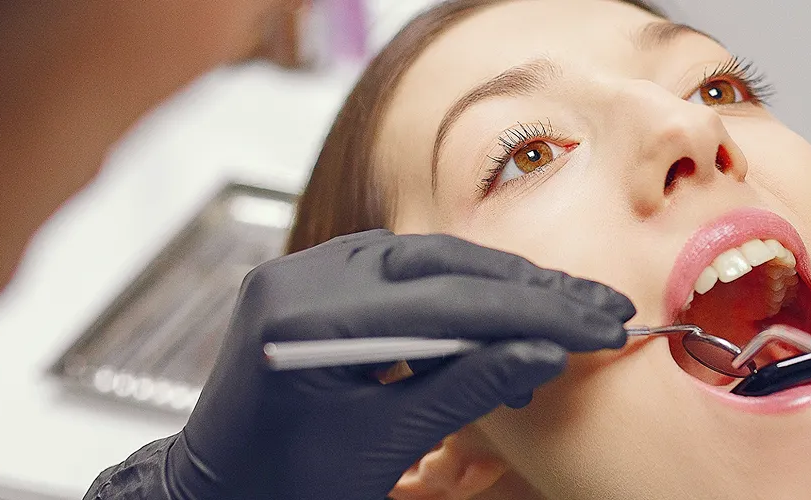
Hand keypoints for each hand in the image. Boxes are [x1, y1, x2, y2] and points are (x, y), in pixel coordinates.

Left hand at [168, 229, 634, 498]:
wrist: (211, 497)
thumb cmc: (283, 487)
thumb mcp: (381, 445)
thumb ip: (463, 388)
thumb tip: (545, 355)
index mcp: (305, 319)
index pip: (447, 300)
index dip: (534, 313)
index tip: (599, 324)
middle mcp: (296, 278)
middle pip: (439, 265)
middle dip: (526, 291)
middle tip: (600, 309)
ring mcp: (298, 275)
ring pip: (423, 260)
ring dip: (497, 288)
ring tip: (563, 317)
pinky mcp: (306, 285)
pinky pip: (395, 273)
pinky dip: (453, 294)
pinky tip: (500, 318)